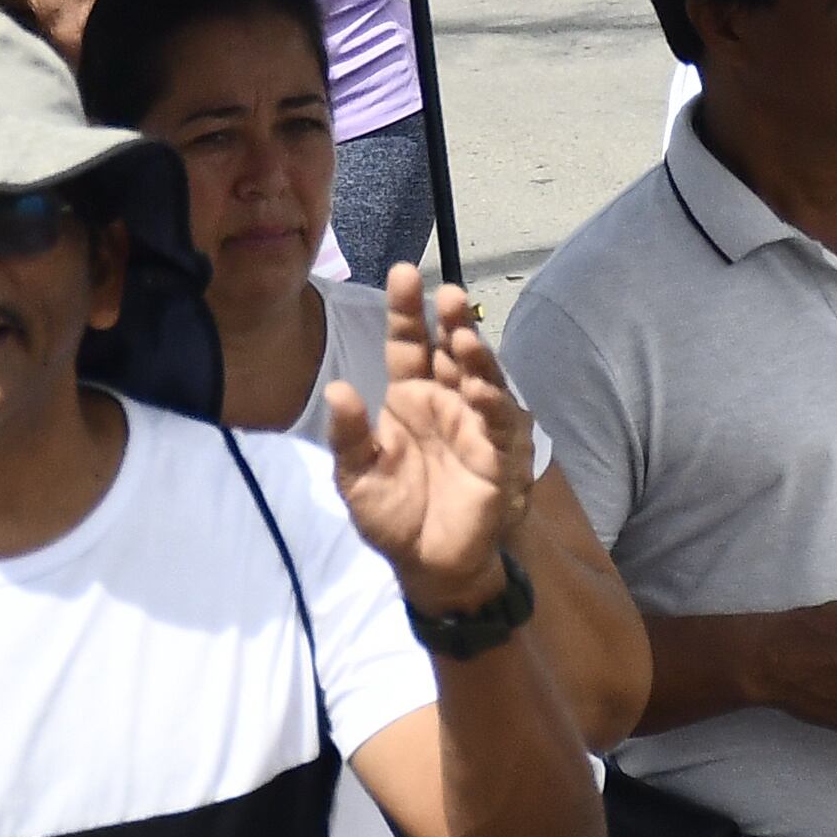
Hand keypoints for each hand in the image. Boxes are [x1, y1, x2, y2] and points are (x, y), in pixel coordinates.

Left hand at [324, 264, 541, 610]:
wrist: (426, 565)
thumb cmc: (391, 515)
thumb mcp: (356, 477)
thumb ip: (350, 436)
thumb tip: (337, 390)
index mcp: (410, 397)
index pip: (409, 343)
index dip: (407, 310)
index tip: (403, 272)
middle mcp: (445, 401)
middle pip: (450, 350)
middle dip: (451, 320)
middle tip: (447, 292)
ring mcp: (475, 425)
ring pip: (480, 377)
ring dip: (475, 354)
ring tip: (462, 333)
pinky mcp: (498, 455)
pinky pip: (499, 424)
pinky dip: (492, 406)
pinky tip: (479, 391)